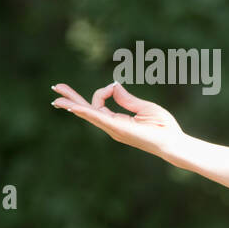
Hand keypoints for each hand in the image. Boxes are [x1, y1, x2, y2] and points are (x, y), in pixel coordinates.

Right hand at [51, 82, 185, 156]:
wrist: (173, 143)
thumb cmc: (163, 127)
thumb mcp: (144, 108)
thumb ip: (126, 98)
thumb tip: (113, 85)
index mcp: (117, 121)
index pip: (99, 103)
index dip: (104, 90)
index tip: (114, 86)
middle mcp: (111, 126)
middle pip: (87, 110)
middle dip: (71, 99)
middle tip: (55, 89)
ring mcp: (113, 129)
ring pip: (88, 113)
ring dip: (72, 104)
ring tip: (56, 98)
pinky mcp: (119, 129)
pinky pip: (99, 118)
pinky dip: (86, 111)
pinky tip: (73, 107)